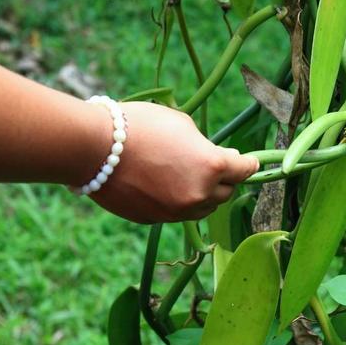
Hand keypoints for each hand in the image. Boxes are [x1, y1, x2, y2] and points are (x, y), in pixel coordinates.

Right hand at [89, 101, 258, 222]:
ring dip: (204, 194)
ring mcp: (178, 211)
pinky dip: (179, 201)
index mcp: (212, 166)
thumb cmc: (141, 126)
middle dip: (225, 179)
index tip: (251, 162)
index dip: (250, 164)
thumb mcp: (183, 125)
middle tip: (216, 165)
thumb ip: (206, 146)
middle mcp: (200, 194)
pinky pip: (178, 212)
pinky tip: (166, 185)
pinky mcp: (157, 220)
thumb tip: (220, 158)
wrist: (94, 148)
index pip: (244, 170)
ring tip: (190, 176)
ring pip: (204, 207)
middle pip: (226, 192)